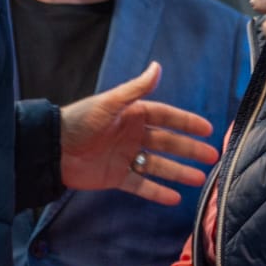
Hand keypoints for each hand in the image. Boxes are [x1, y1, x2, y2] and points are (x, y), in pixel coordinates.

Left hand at [60, 63, 220, 205]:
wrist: (53, 148)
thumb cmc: (80, 121)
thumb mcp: (109, 103)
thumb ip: (135, 89)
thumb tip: (157, 66)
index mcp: (133, 115)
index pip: (166, 117)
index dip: (187, 123)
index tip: (207, 130)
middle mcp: (133, 135)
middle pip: (168, 143)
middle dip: (190, 149)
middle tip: (212, 156)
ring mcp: (126, 157)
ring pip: (159, 165)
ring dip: (179, 172)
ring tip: (200, 178)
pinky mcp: (116, 177)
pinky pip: (141, 185)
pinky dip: (157, 191)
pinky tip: (175, 198)